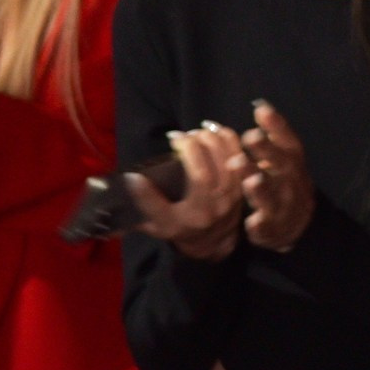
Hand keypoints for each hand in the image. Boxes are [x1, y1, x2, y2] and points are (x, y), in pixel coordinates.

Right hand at [130, 123, 249, 261]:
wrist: (213, 240)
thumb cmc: (178, 225)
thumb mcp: (154, 222)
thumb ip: (141, 204)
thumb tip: (128, 179)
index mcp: (179, 224)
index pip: (158, 209)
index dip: (144, 193)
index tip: (132, 176)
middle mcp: (205, 212)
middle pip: (200, 178)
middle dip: (189, 150)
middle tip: (177, 136)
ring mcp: (228, 200)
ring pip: (223, 166)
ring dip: (210, 142)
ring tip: (195, 131)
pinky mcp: (242, 188)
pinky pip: (240, 160)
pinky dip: (229, 141)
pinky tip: (215, 129)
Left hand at [235, 100, 315, 251]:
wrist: (298, 225)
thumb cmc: (283, 184)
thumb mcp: (283, 159)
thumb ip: (273, 137)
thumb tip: (260, 106)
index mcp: (293, 163)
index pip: (289, 142)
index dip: (278, 126)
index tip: (261, 110)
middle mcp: (292, 182)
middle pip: (282, 165)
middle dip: (267, 151)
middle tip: (250, 137)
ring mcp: (285, 206)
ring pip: (273, 196)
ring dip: (260, 186)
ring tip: (243, 172)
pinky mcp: (274, 229)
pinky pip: (268, 226)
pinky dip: (260, 224)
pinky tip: (251, 222)